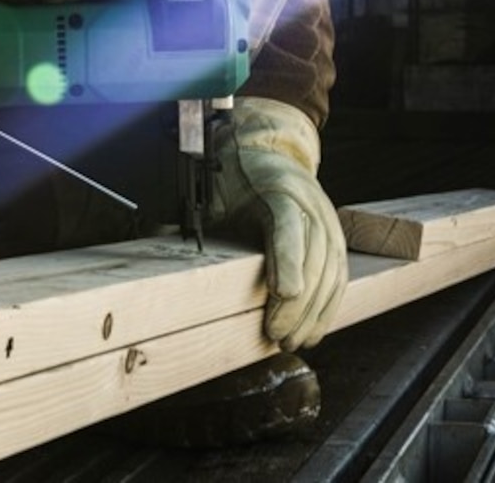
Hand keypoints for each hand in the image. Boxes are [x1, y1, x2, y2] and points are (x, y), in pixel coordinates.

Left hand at [208, 96, 347, 350]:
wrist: (270, 154)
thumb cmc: (236, 177)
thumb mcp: (214, 191)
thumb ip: (196, 217)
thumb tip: (155, 239)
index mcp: (277, 187)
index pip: (287, 224)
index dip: (288, 260)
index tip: (284, 293)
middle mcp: (310, 203)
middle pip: (313, 255)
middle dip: (299, 302)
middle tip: (278, 335)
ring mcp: (328, 219)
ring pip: (331, 269)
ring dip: (315, 311)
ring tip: (295, 341)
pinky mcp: (335, 236)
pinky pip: (339, 274)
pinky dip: (328, 305)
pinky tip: (314, 330)